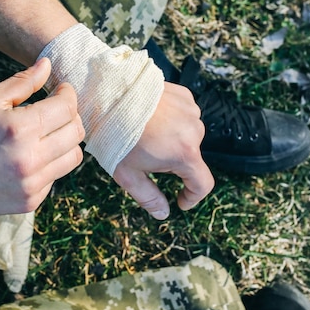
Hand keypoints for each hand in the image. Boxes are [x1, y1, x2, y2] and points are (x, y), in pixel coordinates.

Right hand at [0, 58, 84, 237]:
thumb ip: (21, 83)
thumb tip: (48, 64)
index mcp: (19, 129)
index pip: (66, 108)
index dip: (67, 94)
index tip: (61, 89)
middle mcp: (30, 159)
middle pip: (76, 132)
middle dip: (70, 115)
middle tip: (56, 109)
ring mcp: (32, 184)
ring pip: (73, 156)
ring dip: (65, 140)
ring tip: (46, 133)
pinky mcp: (31, 200)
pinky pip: (56, 176)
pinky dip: (50, 162)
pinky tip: (30, 155)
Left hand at [113, 82, 214, 219]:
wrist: (106, 96)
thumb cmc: (114, 136)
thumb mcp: (128, 174)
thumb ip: (149, 197)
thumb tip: (163, 214)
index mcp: (184, 154)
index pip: (203, 183)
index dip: (193, 196)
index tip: (181, 200)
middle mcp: (194, 130)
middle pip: (191, 156)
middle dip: (172, 161)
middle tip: (144, 154)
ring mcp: (191, 110)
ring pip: (188, 134)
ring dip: (173, 138)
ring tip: (146, 132)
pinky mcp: (184, 95)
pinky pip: (184, 114)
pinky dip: (173, 119)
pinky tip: (152, 117)